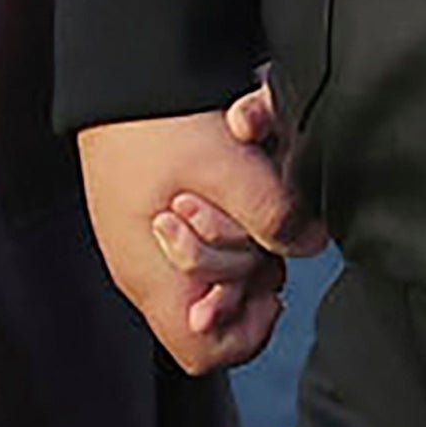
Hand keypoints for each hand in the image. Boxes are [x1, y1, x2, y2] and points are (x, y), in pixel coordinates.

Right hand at [75, 84, 318, 374]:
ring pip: (206, 275)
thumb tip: (310, 244)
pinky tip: (227, 187)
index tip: (271, 288)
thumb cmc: (152, 121)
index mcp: (153, 276)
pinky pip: (191, 244)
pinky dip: (218, 223)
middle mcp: (142, 271)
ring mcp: (140, 247)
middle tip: (256, 227)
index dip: (247, 331)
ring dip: (236, 243)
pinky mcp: (144, 220)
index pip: (203, 351)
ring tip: (241, 197)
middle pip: (212, 312)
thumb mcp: (225, 166)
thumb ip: (272, 213)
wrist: (115, 75)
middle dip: (246, 272)